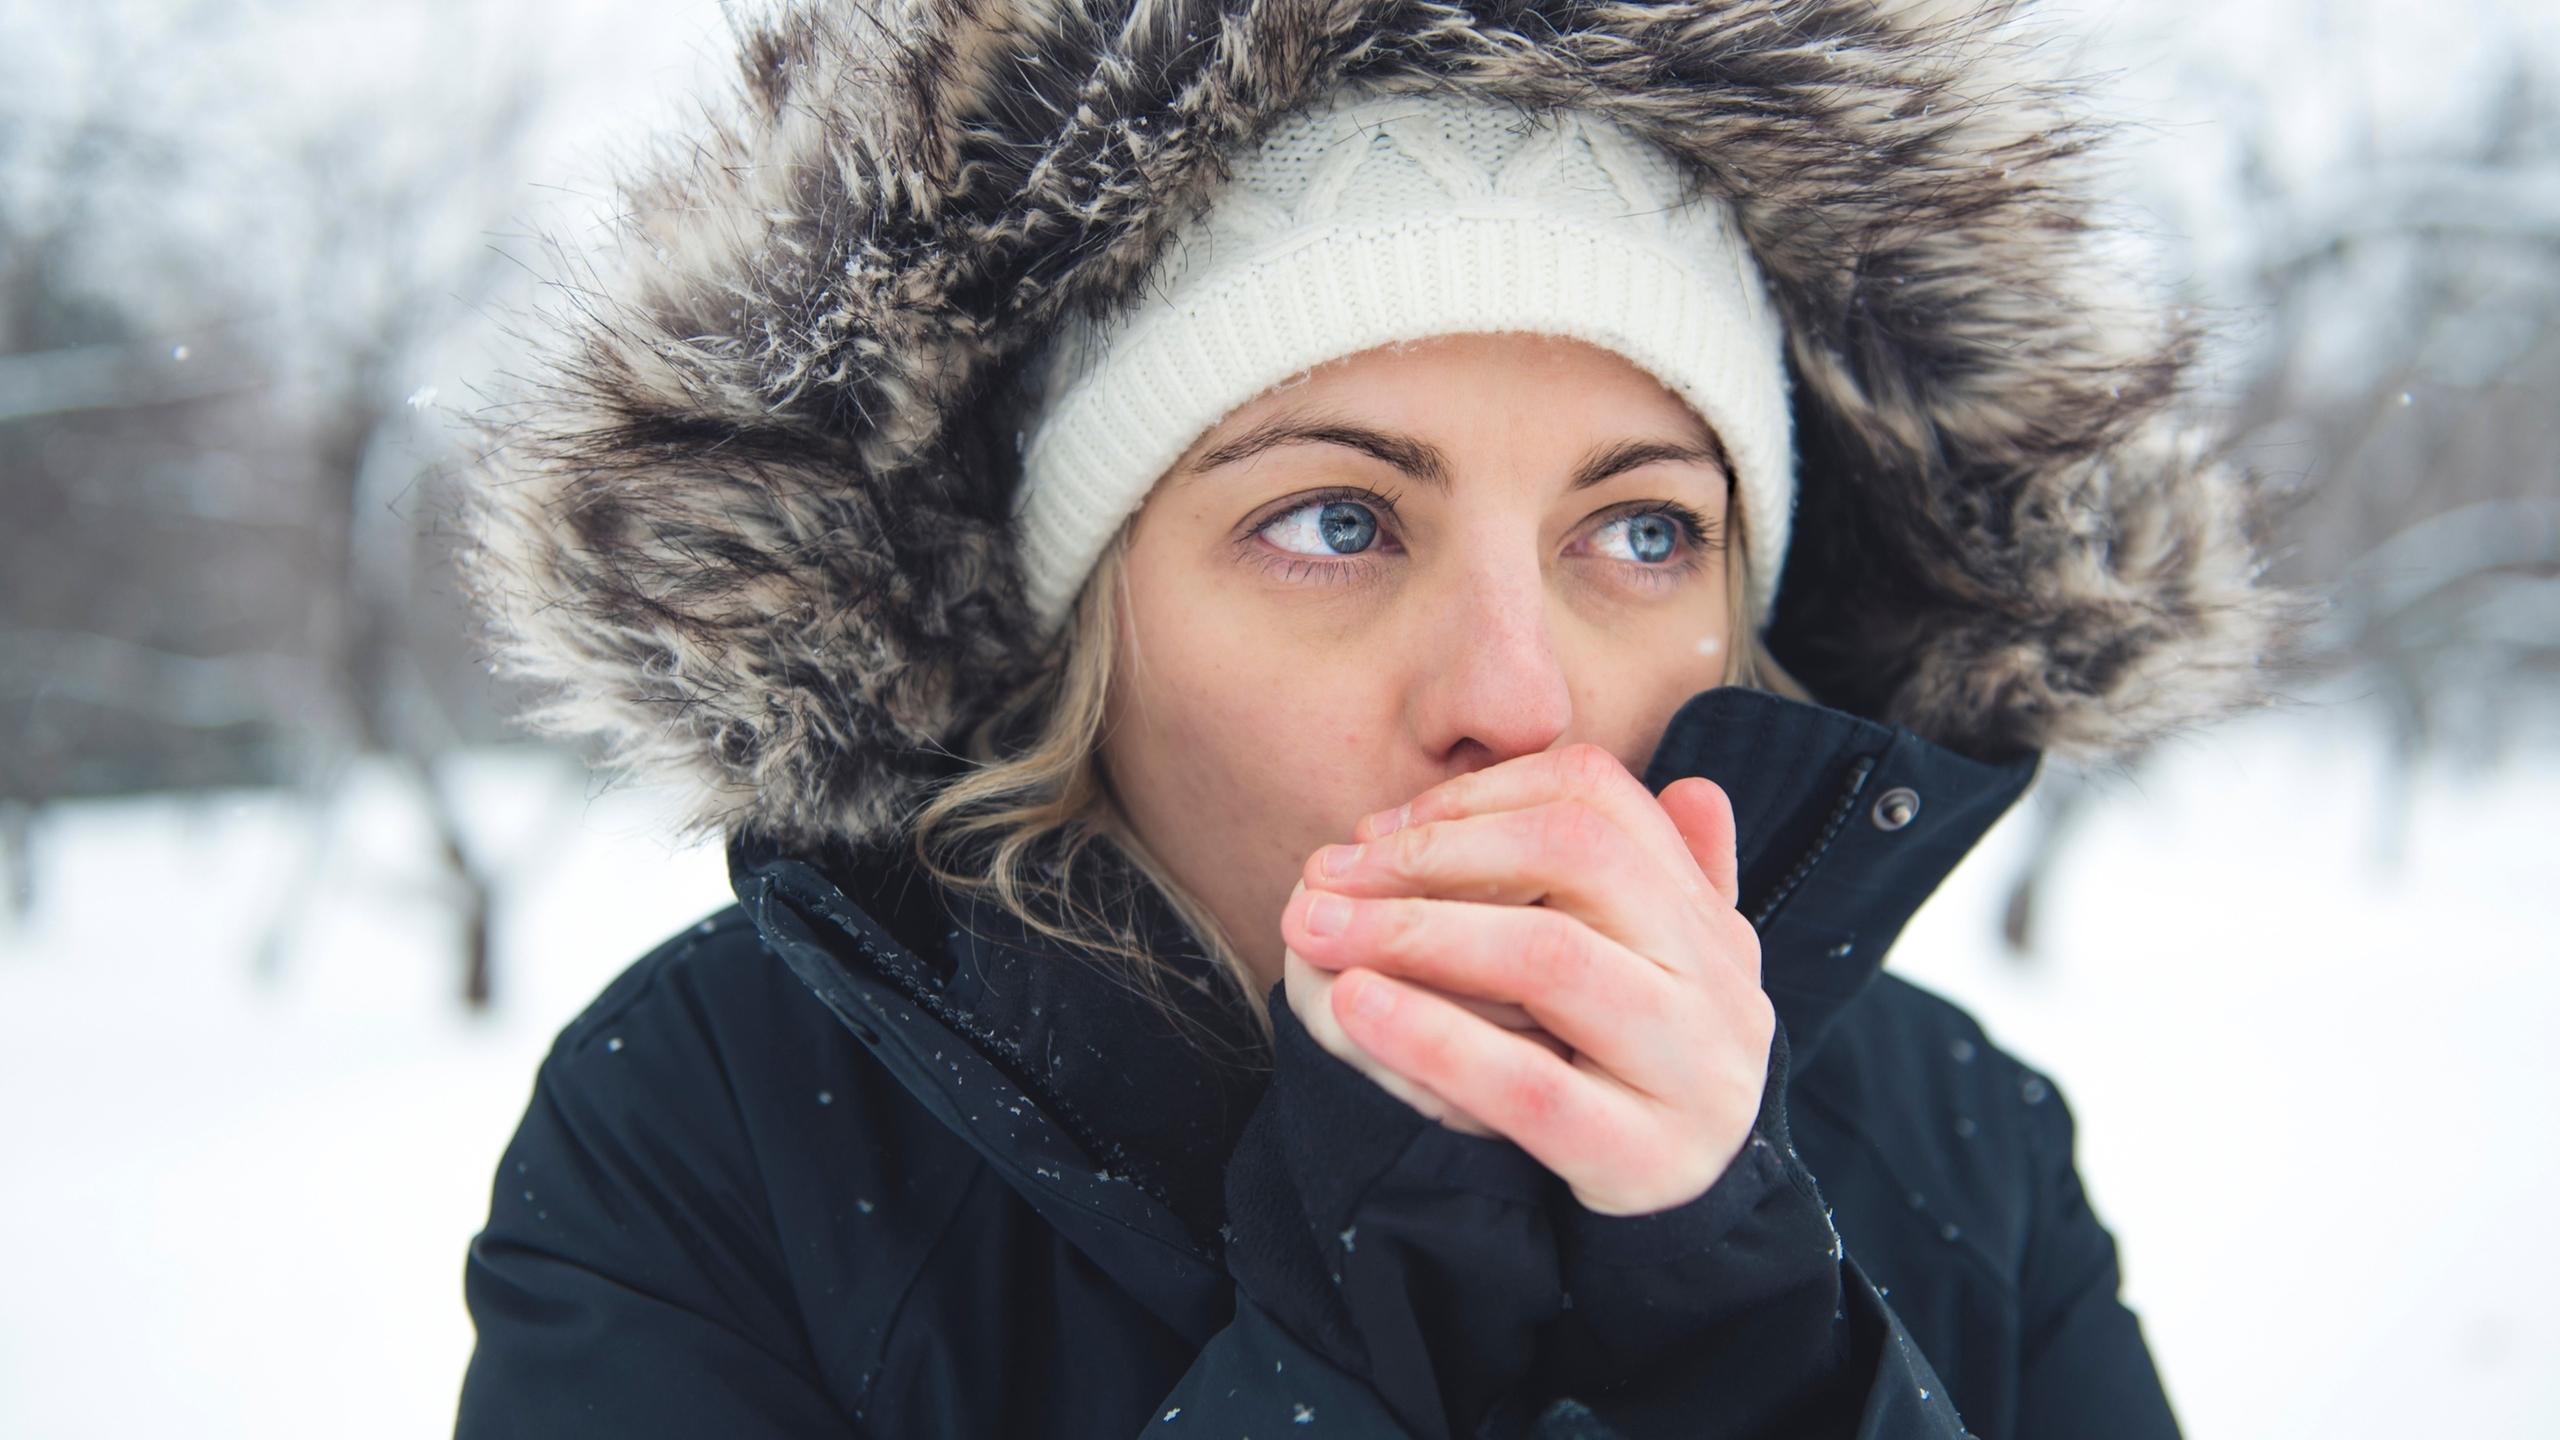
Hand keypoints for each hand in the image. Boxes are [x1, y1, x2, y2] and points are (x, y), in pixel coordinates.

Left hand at [1277, 744, 1771, 1215]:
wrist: (1685, 1220)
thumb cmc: (1640, 1070)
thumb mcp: (1662, 968)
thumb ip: (1659, 879)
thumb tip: (1688, 783)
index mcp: (1706, 918)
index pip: (1598, 797)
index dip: (1480, 795)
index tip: (1381, 829)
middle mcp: (1716, 979)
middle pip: (1576, 857)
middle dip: (1435, 854)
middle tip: (1328, 873)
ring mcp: (1689, 1069)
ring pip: (1552, 960)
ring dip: (1418, 931)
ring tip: (1319, 930)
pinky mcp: (1640, 1155)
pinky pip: (1529, 1086)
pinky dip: (1434, 1037)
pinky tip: (1354, 1006)